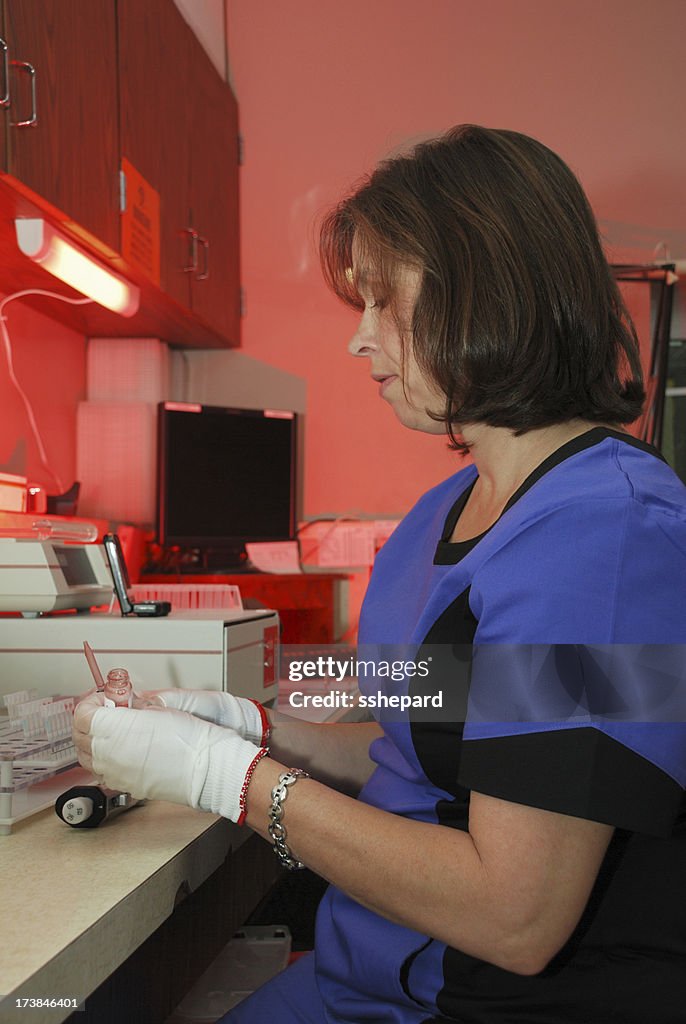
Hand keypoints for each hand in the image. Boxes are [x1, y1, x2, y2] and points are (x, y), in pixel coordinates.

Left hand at [73, 691, 266, 822]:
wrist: (205, 768)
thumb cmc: (189, 738)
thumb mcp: (159, 708)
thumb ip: (134, 705)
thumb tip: (127, 704)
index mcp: (113, 729)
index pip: (82, 713)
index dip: (91, 702)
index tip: (103, 699)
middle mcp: (107, 753)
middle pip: (78, 735)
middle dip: (88, 720)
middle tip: (106, 711)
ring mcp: (113, 773)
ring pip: (87, 756)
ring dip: (93, 741)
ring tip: (113, 731)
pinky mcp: (123, 785)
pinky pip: (102, 771)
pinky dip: (104, 759)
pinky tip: (122, 751)